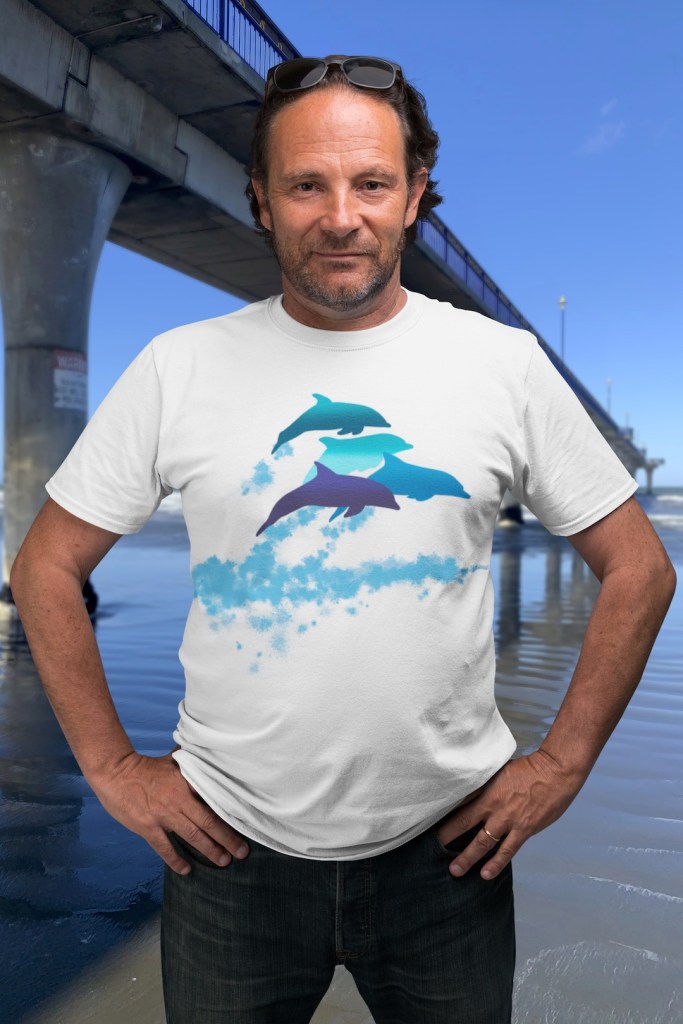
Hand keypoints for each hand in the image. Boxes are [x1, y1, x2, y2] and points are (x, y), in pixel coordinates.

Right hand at [89, 750, 249, 874]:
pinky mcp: (147, 827)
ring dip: (209, 850)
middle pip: (208, 822)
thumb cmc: (145, 766)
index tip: (246, 823)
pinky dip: (176, 860)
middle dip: (227, 838)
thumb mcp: (172, 760)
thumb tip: (209, 750)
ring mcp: (163, 815)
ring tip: (224, 861)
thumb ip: (191, 760)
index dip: (230, 812)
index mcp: (186, 783)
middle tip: (242, 852)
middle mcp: (178, 800)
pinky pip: (165, 847)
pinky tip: (187, 870)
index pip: (213, 799)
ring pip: (192, 836)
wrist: (115, 773)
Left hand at [435, 749, 583, 879]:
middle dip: (446, 837)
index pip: (459, 803)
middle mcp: (494, 805)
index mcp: (486, 788)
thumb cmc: (529, 769)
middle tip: (431, 850)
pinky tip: (485, 874)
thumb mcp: (501, 771)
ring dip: (467, 857)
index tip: (430, 823)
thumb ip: (486, 784)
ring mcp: (508, 820)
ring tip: (454, 870)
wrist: (556, 772)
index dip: (444, 814)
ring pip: (482, 842)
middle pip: (464, 823)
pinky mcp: (524, 830)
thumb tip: (470, 792)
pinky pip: (506, 851)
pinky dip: (495, 864)